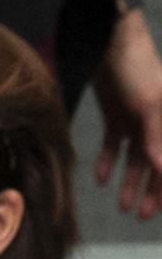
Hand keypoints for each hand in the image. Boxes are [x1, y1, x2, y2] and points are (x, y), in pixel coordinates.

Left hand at [94, 9, 161, 219]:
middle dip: (151, 191)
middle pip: (157, 163)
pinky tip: (102, 179)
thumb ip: (157, 138)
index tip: (158, 211)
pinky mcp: (118, 115)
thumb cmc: (137, 70)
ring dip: (129, 181)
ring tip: (121, 205)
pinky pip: (116, 145)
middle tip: (138, 215)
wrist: (109, 44)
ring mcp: (139, 120)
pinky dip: (109, 161)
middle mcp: (160, 123)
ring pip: (136, 158)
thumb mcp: (149, 105)